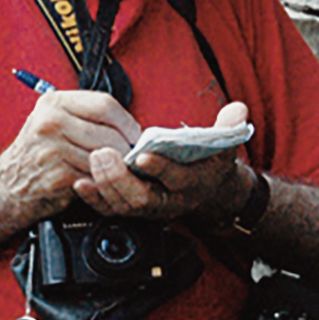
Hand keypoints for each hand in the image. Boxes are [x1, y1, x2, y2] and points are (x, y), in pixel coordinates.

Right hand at [0, 89, 143, 221]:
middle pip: (110, 133)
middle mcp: (50, 122)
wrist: (6, 187)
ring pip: (106, 157)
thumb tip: (128, 125)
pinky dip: (102, 181)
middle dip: (126, 148)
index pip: (105, 104)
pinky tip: (96, 181)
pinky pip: (96, 177)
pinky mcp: (59, 176)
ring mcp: (53, 149)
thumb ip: (84, 116)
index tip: (133, 134)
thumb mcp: (51, 121)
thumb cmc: (35, 154)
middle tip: (128, 156)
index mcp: (53, 103)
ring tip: (111, 169)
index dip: (126, 122)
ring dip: (116, 167)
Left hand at [75, 102, 252, 220]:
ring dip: (104, 186)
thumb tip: (238, 110)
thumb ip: (230, 128)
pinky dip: (93, 198)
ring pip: (122, 206)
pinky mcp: (131, 209)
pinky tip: (80, 182)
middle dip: (121, 178)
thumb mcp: (226, 145)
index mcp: (192, 184)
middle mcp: (169, 201)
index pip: (176, 179)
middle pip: (142, 198)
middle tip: (104, 154)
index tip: (143, 154)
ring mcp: (148, 208)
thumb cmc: (210, 164)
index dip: (160, 168)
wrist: (207, 191)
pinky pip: (109, 209)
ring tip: (91, 160)